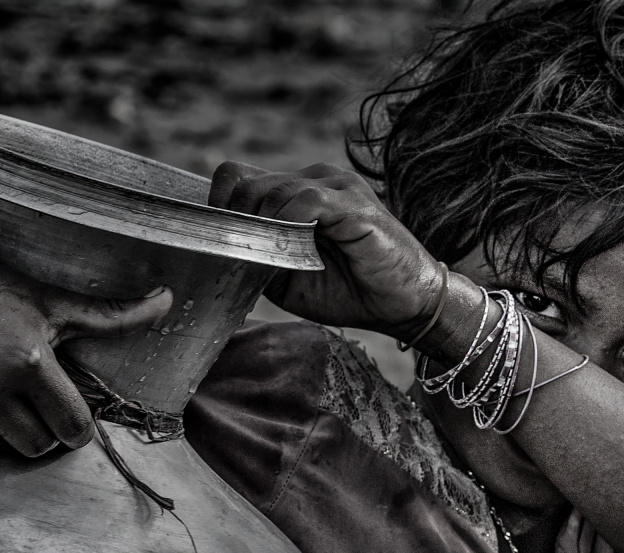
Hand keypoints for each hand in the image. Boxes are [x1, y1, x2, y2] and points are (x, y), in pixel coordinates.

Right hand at [0, 232, 172, 455]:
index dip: (79, 425)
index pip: (74, 429)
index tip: (75, 412)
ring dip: (10, 428)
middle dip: (47, 431)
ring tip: (5, 391)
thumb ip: (112, 315)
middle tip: (41, 402)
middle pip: (38, 447)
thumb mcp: (51, 300)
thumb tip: (169, 299)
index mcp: (26, 363)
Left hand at [208, 162, 443, 339]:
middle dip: (236, 224)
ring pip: (272, 189)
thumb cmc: (349, 291)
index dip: (221, 208)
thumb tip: (224, 251)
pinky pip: (304, 199)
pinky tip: (294, 250)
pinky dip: (288, 224)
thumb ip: (258, 260)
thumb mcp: (288, 281)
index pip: (237, 177)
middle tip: (246, 260)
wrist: (403, 304)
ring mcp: (335, 186)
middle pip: (246, 182)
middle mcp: (313, 180)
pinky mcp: (352, 202)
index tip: (224, 244)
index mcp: (294, 194)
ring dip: (262, 229)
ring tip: (272, 260)